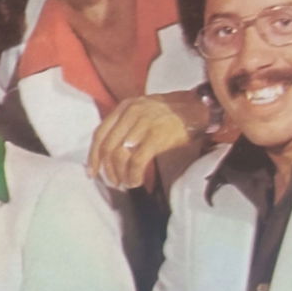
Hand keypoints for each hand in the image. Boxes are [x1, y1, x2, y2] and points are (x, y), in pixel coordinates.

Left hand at [87, 92, 211, 193]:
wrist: (198, 109)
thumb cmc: (171, 115)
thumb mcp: (143, 111)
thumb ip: (125, 125)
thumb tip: (109, 153)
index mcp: (125, 107)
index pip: (100, 133)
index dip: (93, 156)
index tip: (93, 172)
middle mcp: (131, 112)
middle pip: (107, 147)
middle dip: (107, 170)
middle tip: (114, 182)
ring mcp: (144, 123)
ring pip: (120, 155)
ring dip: (120, 175)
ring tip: (126, 183)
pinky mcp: (156, 136)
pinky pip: (136, 162)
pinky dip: (133, 175)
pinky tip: (136, 182)